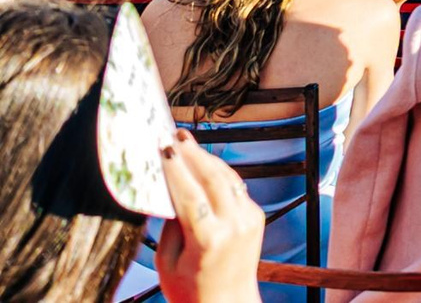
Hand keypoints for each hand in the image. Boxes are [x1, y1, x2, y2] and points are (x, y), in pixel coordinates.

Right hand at [157, 132, 265, 302]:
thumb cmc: (189, 289)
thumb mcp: (167, 261)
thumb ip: (170, 224)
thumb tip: (170, 190)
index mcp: (209, 238)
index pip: (190, 193)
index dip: (175, 168)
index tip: (162, 147)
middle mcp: (235, 224)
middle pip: (213, 177)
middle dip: (193, 153)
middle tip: (175, 136)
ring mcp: (250, 219)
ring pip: (228, 178)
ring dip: (207, 158)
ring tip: (187, 143)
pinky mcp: (256, 216)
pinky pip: (235, 188)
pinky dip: (218, 173)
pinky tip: (204, 165)